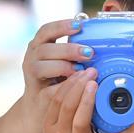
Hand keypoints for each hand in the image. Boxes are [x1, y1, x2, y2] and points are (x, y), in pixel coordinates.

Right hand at [19, 18, 95, 132]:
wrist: (40, 108)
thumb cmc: (58, 78)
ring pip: (41, 67)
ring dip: (63, 67)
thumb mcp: (64, 60)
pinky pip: (48, 89)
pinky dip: (64, 87)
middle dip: (68, 49)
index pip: (46, 30)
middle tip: (89, 53)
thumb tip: (102, 39)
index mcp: (39, 45)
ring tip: (80, 70)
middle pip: (45, 49)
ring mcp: (31, 77)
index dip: (61, 26)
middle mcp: (31, 58)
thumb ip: (76, 50)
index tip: (79, 25)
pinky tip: (77, 86)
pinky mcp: (36, 94)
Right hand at [42, 70, 133, 132]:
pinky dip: (130, 132)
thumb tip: (81, 96)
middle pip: (66, 105)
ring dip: (88, 101)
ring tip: (97, 85)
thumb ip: (63, 120)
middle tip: (91, 71)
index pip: (56, 100)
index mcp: (50, 129)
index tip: (80, 71)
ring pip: (80, 120)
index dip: (69, 83)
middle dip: (78, 85)